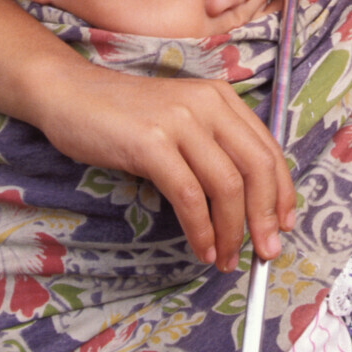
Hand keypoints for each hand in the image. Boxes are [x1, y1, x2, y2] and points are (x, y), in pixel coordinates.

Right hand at [32, 66, 295, 270]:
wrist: (68, 93)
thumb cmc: (123, 115)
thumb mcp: (180, 119)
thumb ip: (212, 145)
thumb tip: (247, 201)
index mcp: (220, 97)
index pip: (267, 149)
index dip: (281, 192)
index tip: (283, 225)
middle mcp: (207, 104)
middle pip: (256, 168)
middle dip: (265, 217)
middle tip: (265, 252)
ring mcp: (179, 121)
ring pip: (226, 185)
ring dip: (232, 230)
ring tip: (227, 258)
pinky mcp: (151, 143)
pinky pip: (188, 195)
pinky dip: (200, 228)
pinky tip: (201, 247)